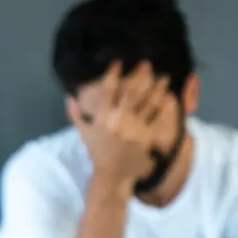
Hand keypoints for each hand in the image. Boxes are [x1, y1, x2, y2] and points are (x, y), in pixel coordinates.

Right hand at [68, 61, 171, 187]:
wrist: (112, 174)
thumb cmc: (98, 153)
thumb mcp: (84, 133)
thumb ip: (75, 114)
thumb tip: (69, 96)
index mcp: (102, 117)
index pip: (107, 90)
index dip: (113, 74)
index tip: (118, 62)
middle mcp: (118, 120)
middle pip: (131, 92)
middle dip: (140, 75)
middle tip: (147, 64)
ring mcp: (133, 128)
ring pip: (148, 102)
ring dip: (157, 88)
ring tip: (164, 77)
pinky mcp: (146, 137)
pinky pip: (157, 118)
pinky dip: (163, 107)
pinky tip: (168, 97)